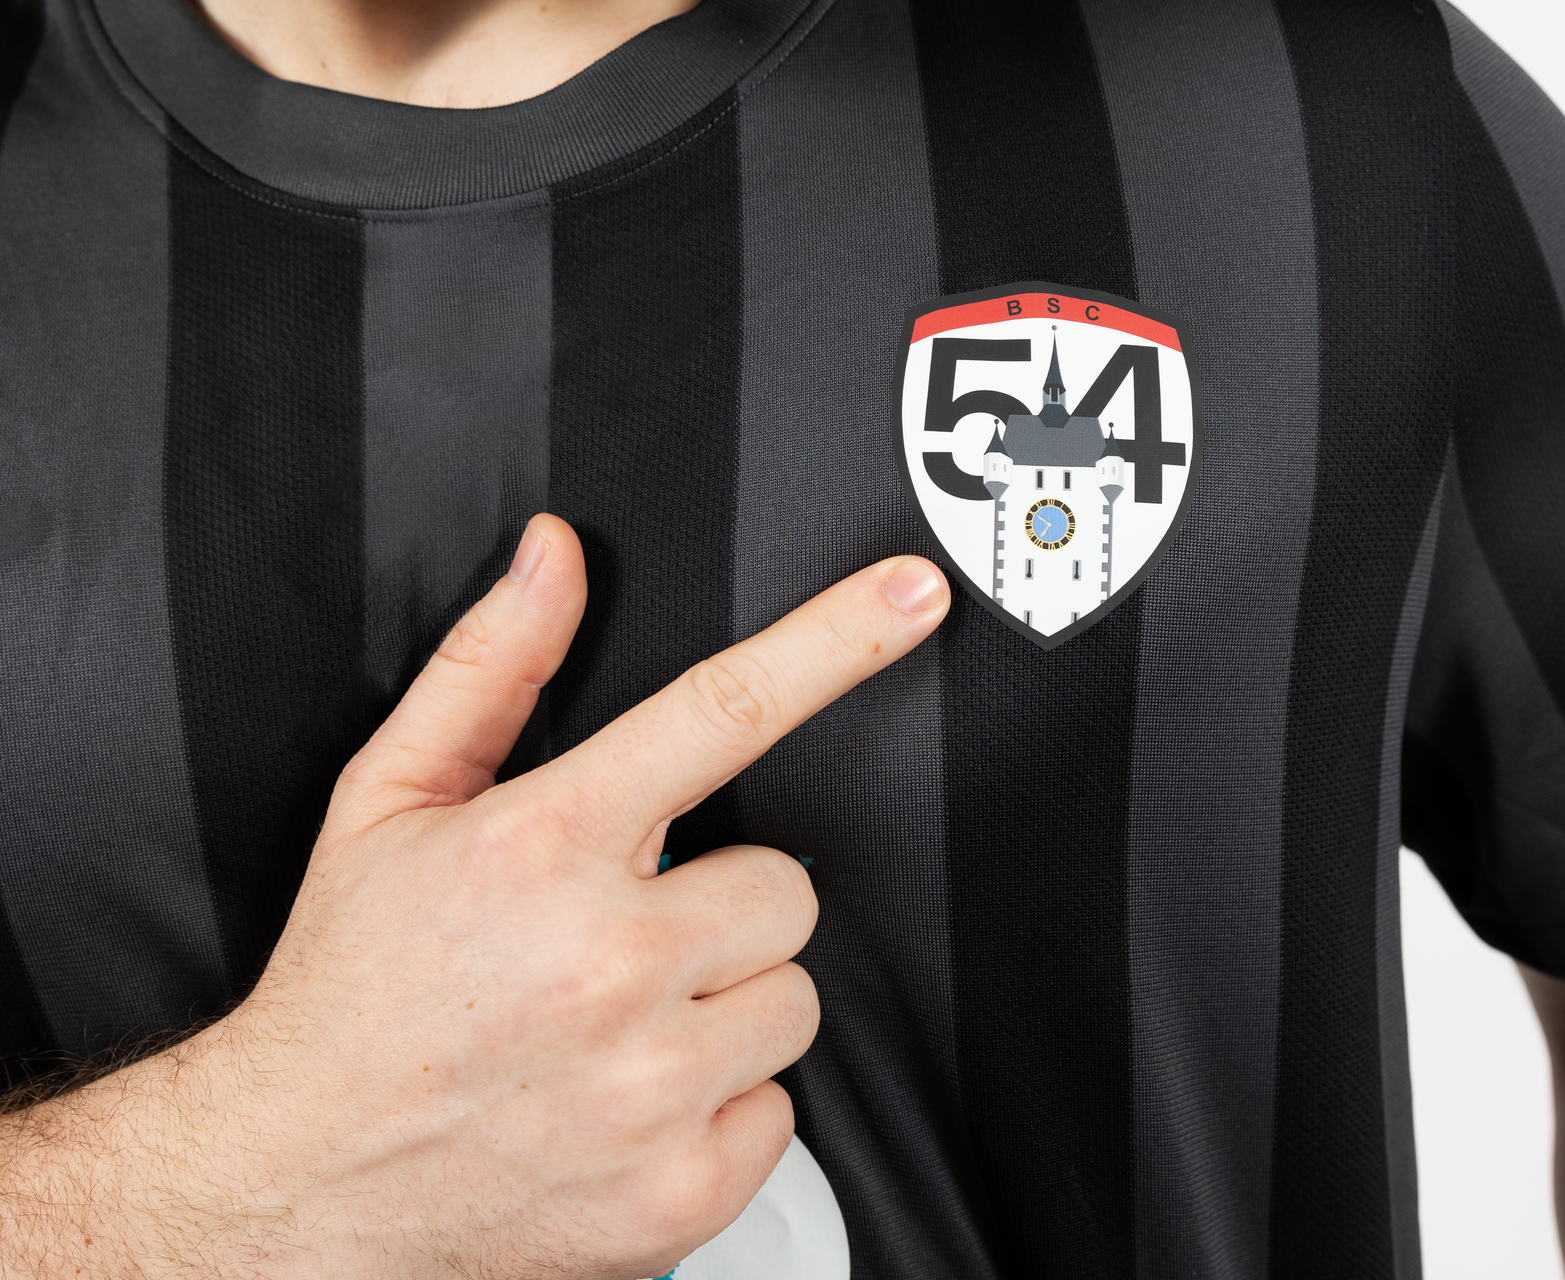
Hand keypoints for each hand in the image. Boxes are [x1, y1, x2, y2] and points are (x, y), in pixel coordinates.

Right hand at [0, 514, 950, 1276]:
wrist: (294, 1182)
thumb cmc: (350, 989)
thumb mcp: (388, 804)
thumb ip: (490, 669)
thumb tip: (554, 559)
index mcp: (543, 846)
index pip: (723, 710)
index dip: (835, 639)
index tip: (910, 596)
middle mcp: (606, 960)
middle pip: (787, 886)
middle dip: (725, 906)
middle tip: (628, 939)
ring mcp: (650, 1082)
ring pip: (795, 998)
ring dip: (726, 1006)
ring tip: (617, 1025)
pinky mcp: (678, 1187)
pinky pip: (781, 1108)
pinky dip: (719, 1107)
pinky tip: (628, 1103)